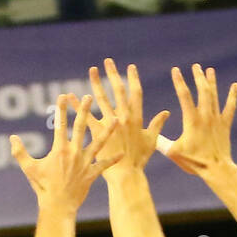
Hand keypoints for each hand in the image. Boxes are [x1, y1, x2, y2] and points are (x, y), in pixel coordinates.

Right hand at [10, 94, 118, 212]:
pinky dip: (113, 160)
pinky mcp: (91, 174)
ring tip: (116, 119)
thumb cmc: (42, 187)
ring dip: (107, 131)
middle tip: (89, 97)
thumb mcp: (29, 168)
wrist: (58, 206)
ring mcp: (84, 163)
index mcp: (59, 149)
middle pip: (80, 127)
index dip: (61, 109)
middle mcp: (73, 153)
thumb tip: (12, 138)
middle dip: (84, 111)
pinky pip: (104, 166)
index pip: (60, 125)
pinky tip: (123, 153)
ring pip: (98, 143)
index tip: (63, 96)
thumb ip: (19, 152)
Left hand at [87, 59, 169, 173]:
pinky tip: (69, 95)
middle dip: (113, 75)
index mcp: (136, 118)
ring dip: (96, 83)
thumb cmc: (140, 160)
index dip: (133, 79)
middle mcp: (123, 118)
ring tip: (92, 70)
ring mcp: (110, 124)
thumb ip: (157, 124)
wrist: (127, 175)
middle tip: (108, 62)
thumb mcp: (151, 141)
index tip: (130, 67)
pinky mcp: (98, 133)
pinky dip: (77, 106)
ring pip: (102, 99)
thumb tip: (166, 112)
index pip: (136, 93)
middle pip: (118, 91)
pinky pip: (85, 116)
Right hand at [164, 63, 236, 178]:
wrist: (217, 169)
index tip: (175, 70)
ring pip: (215, 96)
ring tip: (209, 70)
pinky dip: (232, 96)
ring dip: (212, 82)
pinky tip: (235, 86)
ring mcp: (216, 119)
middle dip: (198, 77)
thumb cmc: (194, 162)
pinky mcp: (225, 125)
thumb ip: (161, 142)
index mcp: (192, 120)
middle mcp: (205, 116)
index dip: (179, 81)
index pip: (184, 95)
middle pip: (202, 91)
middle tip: (195, 66)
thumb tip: (150, 136)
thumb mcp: (174, 152)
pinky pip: (230, 107)